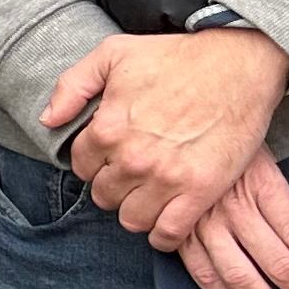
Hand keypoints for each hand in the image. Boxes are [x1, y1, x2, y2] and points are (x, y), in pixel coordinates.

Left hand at [47, 29, 288, 244]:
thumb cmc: (177, 57)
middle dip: (113, 185)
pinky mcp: (201, 191)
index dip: (94, 161)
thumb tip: (48, 119)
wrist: (239, 64)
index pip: (81, 167)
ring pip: (132, 219)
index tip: (111, 155)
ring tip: (148, 193)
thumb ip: (72, 86)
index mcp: (107, 128)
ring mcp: (167, 178)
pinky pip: (169, 234)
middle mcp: (132, 159)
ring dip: (136, 209)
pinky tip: (166, 218)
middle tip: (132, 173)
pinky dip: (163, 233)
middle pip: (103, 196)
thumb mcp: (112, 54)